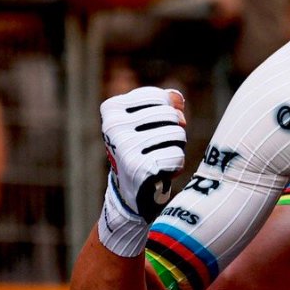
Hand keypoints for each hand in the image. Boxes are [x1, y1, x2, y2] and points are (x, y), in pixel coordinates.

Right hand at [101, 87, 187, 220]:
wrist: (129, 192)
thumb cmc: (142, 148)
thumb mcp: (147, 121)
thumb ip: (165, 102)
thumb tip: (178, 100)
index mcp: (112, 108)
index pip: (160, 97)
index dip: (168, 112)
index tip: (153, 127)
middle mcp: (114, 125)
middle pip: (171, 115)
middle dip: (174, 130)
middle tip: (157, 147)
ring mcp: (126, 146)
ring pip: (177, 133)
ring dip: (177, 147)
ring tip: (159, 158)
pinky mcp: (140, 167)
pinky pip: (177, 155)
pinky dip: (176, 165)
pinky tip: (161, 173)